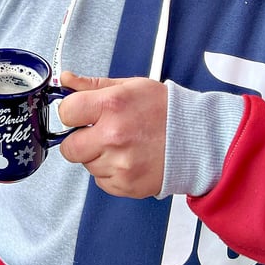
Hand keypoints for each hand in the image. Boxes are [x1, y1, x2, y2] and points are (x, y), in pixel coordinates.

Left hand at [57, 71, 167, 198]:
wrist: (197, 139)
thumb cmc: (166, 111)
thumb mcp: (130, 86)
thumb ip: (93, 85)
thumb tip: (66, 80)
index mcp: (112, 106)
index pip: (66, 112)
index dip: (71, 112)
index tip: (80, 113)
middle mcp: (114, 136)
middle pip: (69, 147)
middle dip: (79, 140)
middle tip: (98, 133)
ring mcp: (120, 163)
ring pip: (86, 164)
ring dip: (97, 156)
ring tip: (122, 144)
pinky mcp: (126, 184)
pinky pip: (101, 180)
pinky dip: (110, 172)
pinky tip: (128, 158)